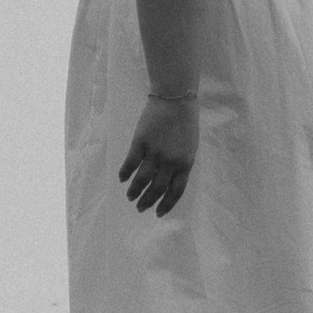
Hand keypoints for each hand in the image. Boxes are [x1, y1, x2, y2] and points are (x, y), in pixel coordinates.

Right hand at [120, 91, 199, 215]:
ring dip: (134, 191)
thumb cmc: (185, 122)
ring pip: (142, 179)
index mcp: (185, 163)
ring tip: (130, 197)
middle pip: (157, 188)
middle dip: (148, 201)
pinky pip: (130, 163)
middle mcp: (170, 161)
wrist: (175, 99)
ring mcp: (154, 152)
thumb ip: (181, 163)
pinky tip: (122, 179)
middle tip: (140, 208)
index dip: (166, 205)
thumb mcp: (190, 146)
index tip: (158, 213)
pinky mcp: (140, 142)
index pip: (176, 191)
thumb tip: (168, 181)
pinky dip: (125, 173)